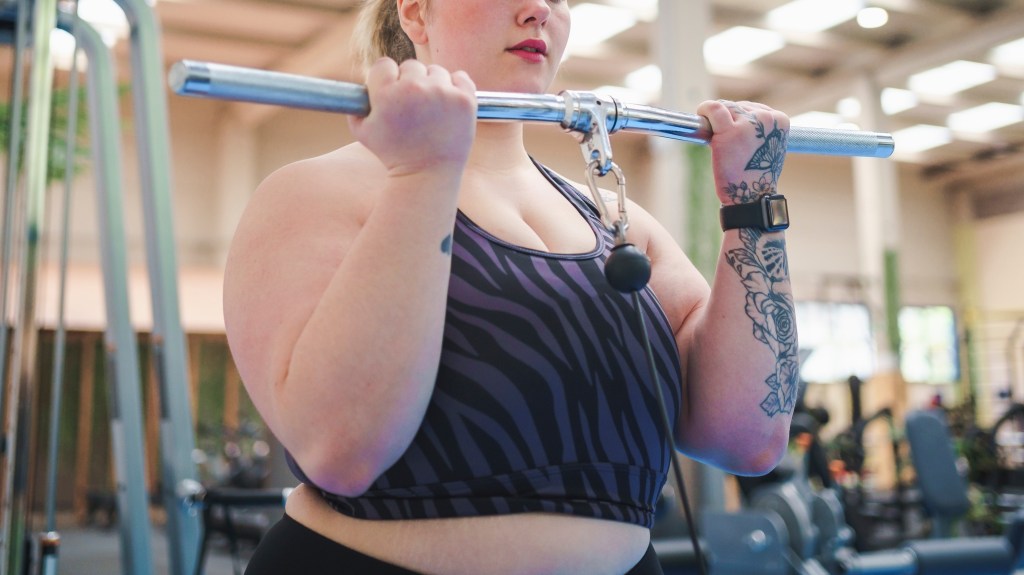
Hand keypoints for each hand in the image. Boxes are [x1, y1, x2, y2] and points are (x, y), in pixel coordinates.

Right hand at [349, 58, 477, 177]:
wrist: (426, 175)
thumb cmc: (393, 154)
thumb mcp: (363, 132)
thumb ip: (356, 105)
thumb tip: (360, 85)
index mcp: (387, 93)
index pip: (384, 65)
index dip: (386, 80)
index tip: (392, 95)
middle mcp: (415, 88)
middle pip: (411, 66)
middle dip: (410, 82)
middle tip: (413, 107)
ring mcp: (443, 93)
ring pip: (436, 71)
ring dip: (433, 84)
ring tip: (431, 110)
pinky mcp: (465, 100)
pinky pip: (460, 77)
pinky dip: (455, 87)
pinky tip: (448, 104)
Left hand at [697, 100, 789, 204]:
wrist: (752, 197)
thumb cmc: (756, 174)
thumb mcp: (767, 146)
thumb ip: (758, 129)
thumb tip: (734, 113)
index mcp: (780, 120)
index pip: (752, 108)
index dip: (738, 118)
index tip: (731, 130)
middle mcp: (767, 118)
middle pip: (738, 106)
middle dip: (727, 119)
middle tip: (723, 140)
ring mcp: (749, 124)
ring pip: (726, 107)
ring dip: (716, 120)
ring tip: (718, 140)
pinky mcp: (730, 131)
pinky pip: (714, 109)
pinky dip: (705, 109)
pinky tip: (701, 114)